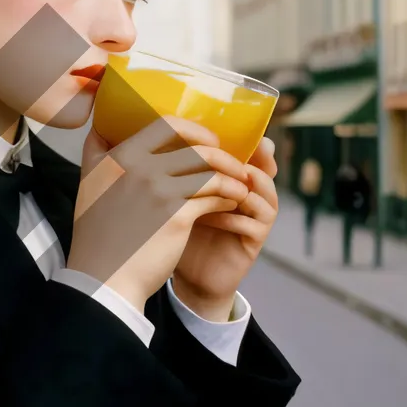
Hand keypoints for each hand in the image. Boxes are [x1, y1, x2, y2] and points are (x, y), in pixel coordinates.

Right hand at [67, 117, 250, 310]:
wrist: (103, 277)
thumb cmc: (97, 233)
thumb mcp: (88, 183)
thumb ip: (97, 151)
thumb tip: (103, 125)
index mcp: (121, 156)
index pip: (167, 124)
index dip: (195, 129)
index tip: (209, 140)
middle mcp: (140, 168)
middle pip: (197, 148)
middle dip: (223, 155)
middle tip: (235, 165)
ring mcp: (159, 191)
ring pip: (210, 172)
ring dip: (232, 178)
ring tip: (239, 187)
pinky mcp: (177, 217)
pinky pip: (214, 197)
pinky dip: (227, 198)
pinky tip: (230, 204)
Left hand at [173, 137, 278, 318]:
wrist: (178, 273)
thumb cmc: (171, 228)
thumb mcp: (170, 195)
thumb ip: (167, 168)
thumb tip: (142, 133)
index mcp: (230, 180)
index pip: (248, 152)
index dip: (244, 140)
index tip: (214, 134)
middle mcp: (248, 195)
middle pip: (264, 167)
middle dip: (251, 157)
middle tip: (222, 151)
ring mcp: (255, 219)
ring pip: (264, 194)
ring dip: (237, 186)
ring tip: (213, 182)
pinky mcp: (254, 243)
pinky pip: (254, 223)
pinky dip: (231, 216)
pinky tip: (205, 215)